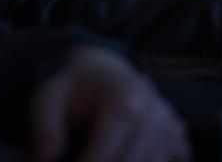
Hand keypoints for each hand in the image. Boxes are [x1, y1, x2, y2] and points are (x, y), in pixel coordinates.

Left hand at [32, 47, 189, 161]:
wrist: (104, 68)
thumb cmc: (74, 88)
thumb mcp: (48, 97)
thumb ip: (44, 129)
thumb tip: (48, 161)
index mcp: (123, 102)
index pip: (102, 159)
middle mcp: (153, 113)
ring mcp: (169, 124)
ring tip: (102, 159)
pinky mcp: (176, 133)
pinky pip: (174, 161)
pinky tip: (130, 158)